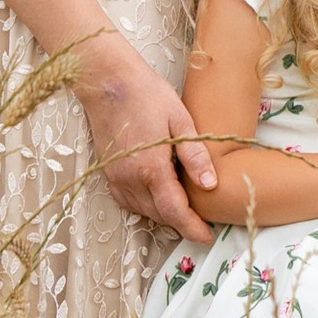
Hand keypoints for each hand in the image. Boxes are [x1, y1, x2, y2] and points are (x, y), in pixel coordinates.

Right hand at [81, 37, 218, 247]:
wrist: (107, 82)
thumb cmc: (147, 95)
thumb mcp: (180, 120)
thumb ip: (194, 155)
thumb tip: (210, 185)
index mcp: (151, 168)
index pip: (174, 211)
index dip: (192, 227)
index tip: (207, 235)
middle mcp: (130, 179)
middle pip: (159, 215)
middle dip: (181, 222)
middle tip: (201, 220)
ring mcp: (116, 178)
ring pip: (142, 211)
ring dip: (163, 215)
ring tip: (183, 209)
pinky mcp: (107, 173)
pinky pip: (128, 201)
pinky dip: (145, 205)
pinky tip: (157, 196)